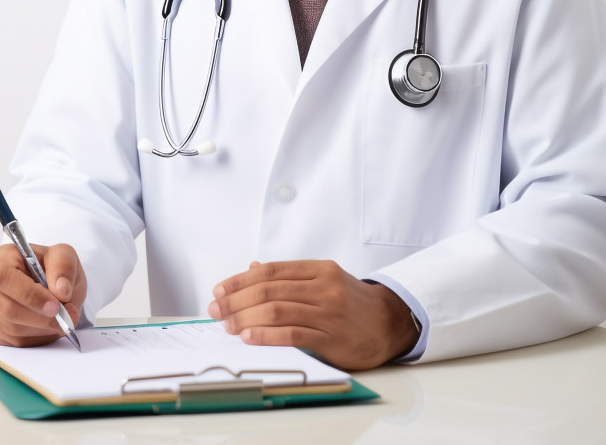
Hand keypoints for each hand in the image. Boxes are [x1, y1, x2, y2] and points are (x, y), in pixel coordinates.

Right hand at [0, 242, 86, 346]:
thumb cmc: (52, 266)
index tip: (55, 306)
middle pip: (6, 308)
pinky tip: (48, 328)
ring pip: (9, 328)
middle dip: (40, 318)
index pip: (4, 279)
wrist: (50, 282)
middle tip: (66, 318)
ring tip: (62, 323)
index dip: (29, 296)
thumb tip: (61, 291)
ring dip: (40, 330)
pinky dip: (33, 338)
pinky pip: (9, 340)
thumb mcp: (64, 255)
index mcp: (0, 258)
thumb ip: (64, 267)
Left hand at [208, 260, 418, 369]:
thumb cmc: (352, 302)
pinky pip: (293, 334)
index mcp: (319, 269)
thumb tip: (253, 268)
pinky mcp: (332, 337)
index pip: (271, 271)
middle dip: (237, 300)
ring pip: (278, 310)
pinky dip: (266, 335)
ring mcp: (329, 311)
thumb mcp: (323, 280)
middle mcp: (324, 286)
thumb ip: (289, 276)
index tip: (219, 291)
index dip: (241, 280)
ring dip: (246, 318)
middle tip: (216, 310)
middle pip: (270, 290)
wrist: (390, 322)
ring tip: (227, 325)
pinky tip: (249, 337)